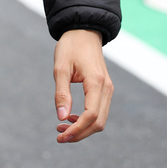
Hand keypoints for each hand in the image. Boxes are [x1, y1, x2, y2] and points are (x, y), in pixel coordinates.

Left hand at [52, 29, 112, 143]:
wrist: (84, 30)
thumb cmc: (71, 46)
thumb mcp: (60, 68)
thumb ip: (61, 93)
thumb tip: (61, 118)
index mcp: (96, 82)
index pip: (91, 115)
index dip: (77, 130)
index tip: (61, 136)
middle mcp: (106, 87)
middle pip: (98, 122)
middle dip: (79, 134)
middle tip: (59, 137)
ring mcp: (107, 88)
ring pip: (100, 119)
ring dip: (83, 129)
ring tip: (62, 129)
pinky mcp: (104, 89)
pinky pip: (99, 111)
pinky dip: (87, 120)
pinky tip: (71, 118)